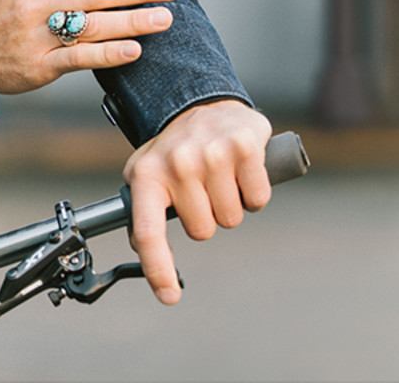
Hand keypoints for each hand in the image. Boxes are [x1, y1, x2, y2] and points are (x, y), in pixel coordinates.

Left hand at [122, 99, 272, 304]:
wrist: (202, 103)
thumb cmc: (173, 148)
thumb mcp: (145, 173)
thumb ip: (140, 213)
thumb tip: (141, 251)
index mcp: (147, 175)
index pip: (149, 234)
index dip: (159, 270)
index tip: (169, 296)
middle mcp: (177, 163)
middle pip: (203, 231)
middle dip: (207, 218)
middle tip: (202, 190)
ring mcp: (211, 154)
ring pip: (232, 218)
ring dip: (231, 205)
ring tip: (220, 177)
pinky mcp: (244, 147)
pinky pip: (258, 200)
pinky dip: (254, 194)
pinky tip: (241, 172)